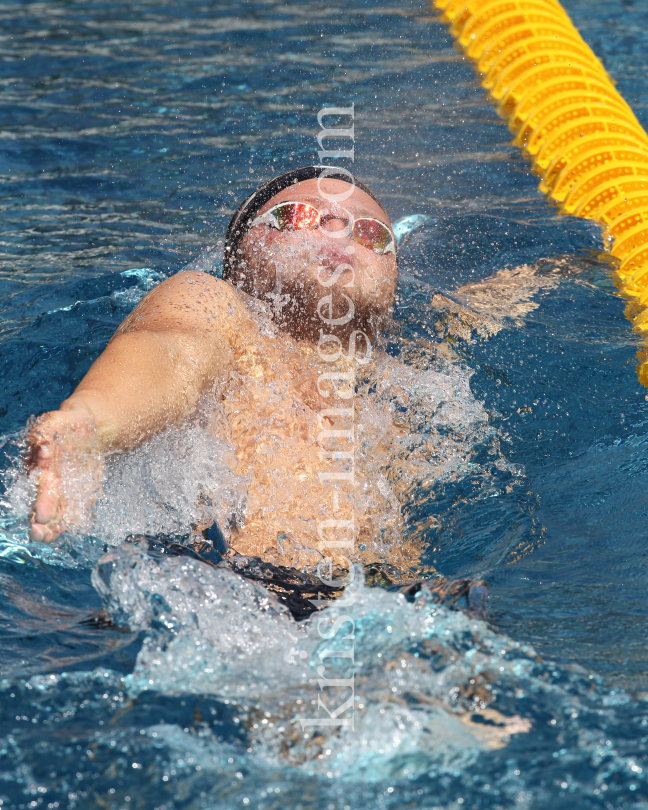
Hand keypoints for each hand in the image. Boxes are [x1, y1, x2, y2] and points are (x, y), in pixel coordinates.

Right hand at [27, 406, 99, 542]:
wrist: (89, 429)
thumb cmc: (66, 425)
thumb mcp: (53, 422)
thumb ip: (43, 431)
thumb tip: (41, 445)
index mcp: (39, 466)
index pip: (36, 486)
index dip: (39, 501)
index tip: (39, 516)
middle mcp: (48, 481)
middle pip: (44, 502)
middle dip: (42, 517)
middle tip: (38, 531)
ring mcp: (63, 489)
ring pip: (57, 510)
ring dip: (53, 525)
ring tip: (47, 538)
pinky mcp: (79, 492)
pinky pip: (75, 509)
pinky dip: (73, 520)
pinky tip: (71, 530)